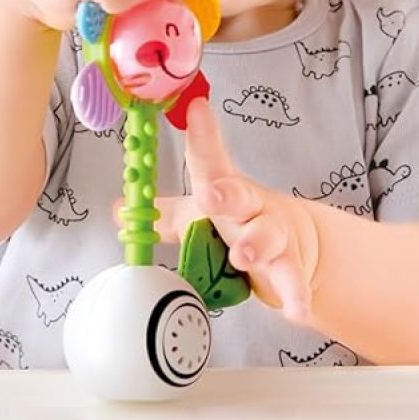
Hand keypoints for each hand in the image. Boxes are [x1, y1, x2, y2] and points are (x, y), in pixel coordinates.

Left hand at [123, 98, 321, 324]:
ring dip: (255, 246)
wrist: (299, 243)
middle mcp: (250, 207)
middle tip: (209, 196)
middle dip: (225, 194)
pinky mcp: (290, 266)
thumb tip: (119, 209)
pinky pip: (292, 281)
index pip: (210, 160)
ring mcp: (273, 235)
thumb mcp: (200, 215)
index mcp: (225, 189)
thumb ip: (163, 214)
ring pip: (266, 237)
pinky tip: (295, 310)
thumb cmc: (240, 222)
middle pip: (238, 195)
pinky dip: (295, 294)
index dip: (202, 135)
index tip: (197, 109)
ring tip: (244, 256)